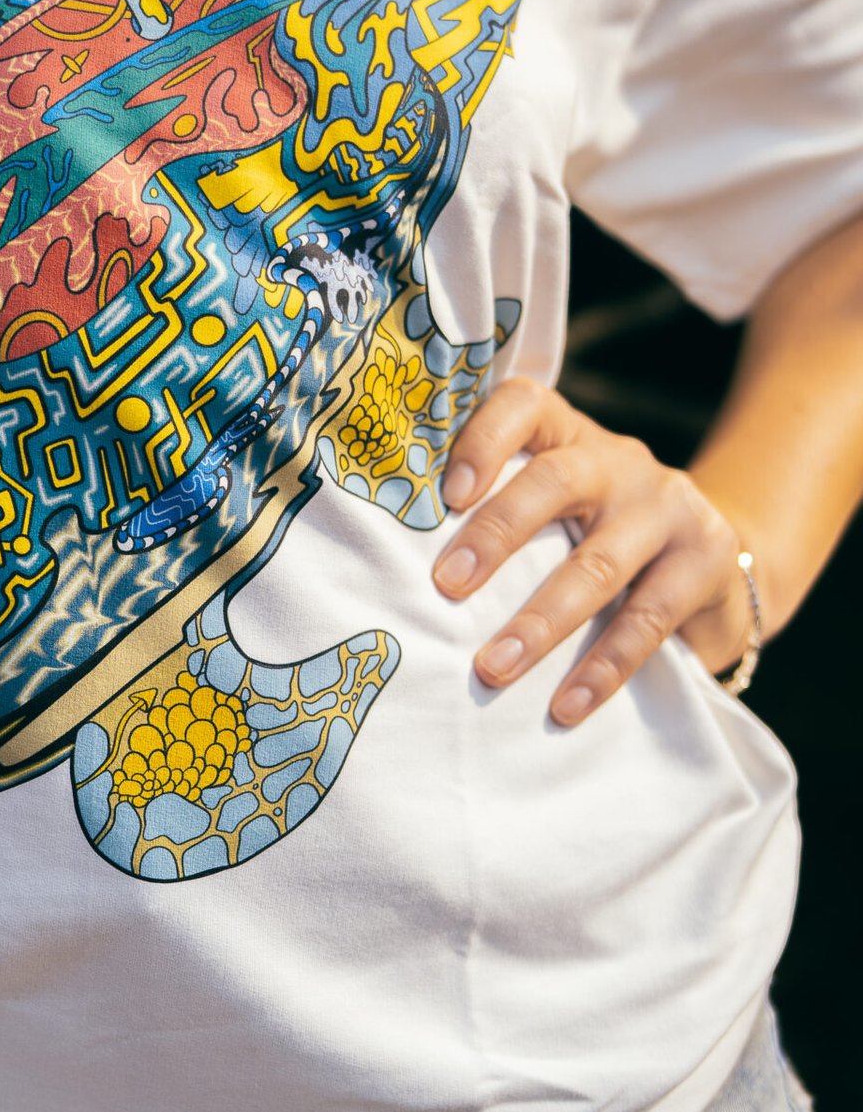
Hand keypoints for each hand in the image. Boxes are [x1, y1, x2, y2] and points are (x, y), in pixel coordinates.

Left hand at [433, 377, 752, 724]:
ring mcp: (668, 508)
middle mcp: (619, 461)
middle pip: (555, 482)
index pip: (525, 405)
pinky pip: (648, 621)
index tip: (446, 493)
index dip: (484, 439)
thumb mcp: (557, 510)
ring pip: (597, 564)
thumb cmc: (596, 538)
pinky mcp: (706, 563)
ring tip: (493, 667)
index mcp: (568, 436)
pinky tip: (566, 706)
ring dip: (540, 622)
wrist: (716, 568)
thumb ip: (498, 514)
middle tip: (446, 587)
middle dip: (496, 535)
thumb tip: (394, 567)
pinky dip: (602, 668)